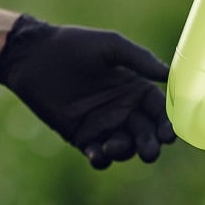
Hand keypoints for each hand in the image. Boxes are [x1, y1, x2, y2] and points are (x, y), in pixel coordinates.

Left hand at [0, 15, 175, 168]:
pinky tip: (98, 153)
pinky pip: (98, 154)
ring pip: (125, 147)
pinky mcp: (81, 136)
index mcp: (135, 88)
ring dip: (126, 151)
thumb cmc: (74, 45)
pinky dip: (101, 158)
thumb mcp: (110, 45)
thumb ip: (140, 59)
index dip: (167, 123)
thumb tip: (169, 73)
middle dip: (151, 144)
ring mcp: (103, 125)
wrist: (34, 57)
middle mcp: (124, 109)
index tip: (170, 134)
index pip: (159, 110)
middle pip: (146, 133)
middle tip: (150, 151)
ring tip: (114, 145)